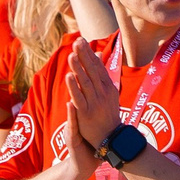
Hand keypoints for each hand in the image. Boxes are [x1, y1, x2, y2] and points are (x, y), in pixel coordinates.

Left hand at [64, 37, 119, 151]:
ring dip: (79, 68)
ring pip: (85, 82)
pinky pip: (79, 97)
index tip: (82, 41)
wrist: (110, 138)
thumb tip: (97, 54)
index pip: (97, 67)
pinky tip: (69, 76)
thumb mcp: (108, 91)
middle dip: (84, 56)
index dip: (88, 54)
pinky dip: (74, 87)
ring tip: (72, 55)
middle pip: (92, 71)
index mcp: (108, 87)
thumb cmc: (107, 113)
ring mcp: (94, 102)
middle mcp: (103, 93)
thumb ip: (101, 73)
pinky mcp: (86, 113)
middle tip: (77, 42)